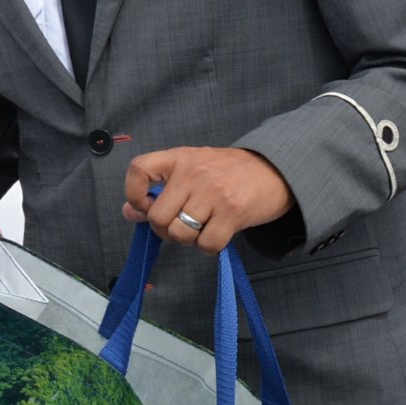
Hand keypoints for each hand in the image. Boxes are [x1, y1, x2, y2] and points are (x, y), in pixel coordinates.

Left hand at [121, 147, 293, 252]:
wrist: (275, 170)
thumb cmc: (228, 172)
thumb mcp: (190, 169)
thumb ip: (159, 188)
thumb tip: (129, 213)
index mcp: (179, 158)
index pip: (139, 169)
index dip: (133, 195)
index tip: (144, 206)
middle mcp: (193, 172)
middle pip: (157, 216)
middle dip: (164, 229)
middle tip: (179, 225)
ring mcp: (213, 192)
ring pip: (179, 233)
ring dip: (187, 239)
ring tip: (200, 228)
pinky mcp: (233, 212)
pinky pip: (206, 244)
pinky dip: (209, 246)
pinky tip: (216, 234)